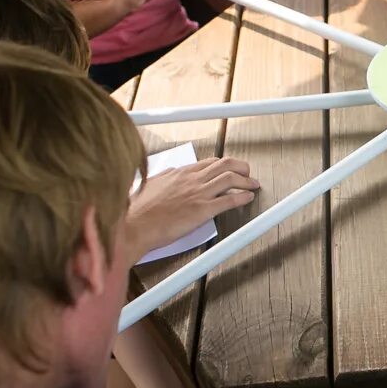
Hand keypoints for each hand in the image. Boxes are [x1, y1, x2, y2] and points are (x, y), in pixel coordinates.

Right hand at [125, 156, 259, 259]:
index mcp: (180, 173)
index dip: (225, 165)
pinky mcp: (202, 210)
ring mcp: (198, 193)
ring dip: (246, 181)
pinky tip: (248, 198)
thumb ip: (165, 177)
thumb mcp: (151, 184)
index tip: (231, 169)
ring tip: (253, 185)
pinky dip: (242, 197)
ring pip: (230, 179)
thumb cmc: (139, 209)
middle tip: (248, 173)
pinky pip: (229, 200)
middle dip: (241, 167)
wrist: (133, 225)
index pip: (209, 162)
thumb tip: (172, 172)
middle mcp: (191, 179)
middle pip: (225, 165)